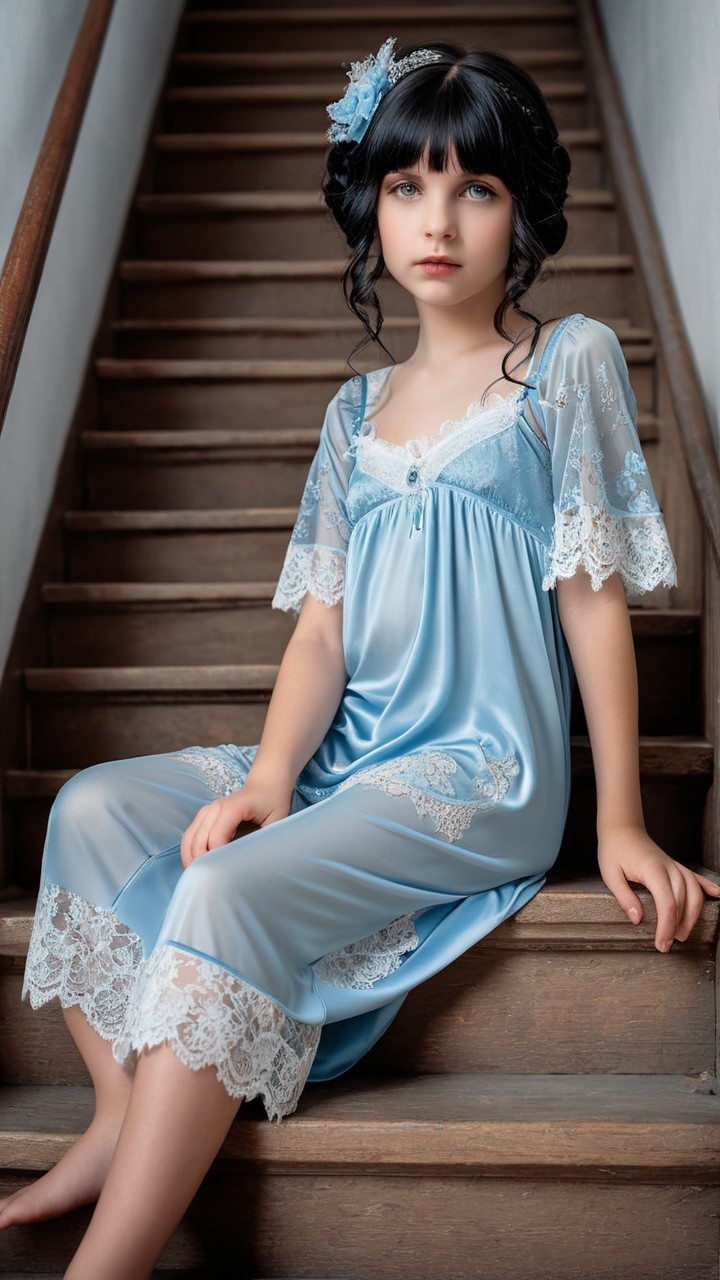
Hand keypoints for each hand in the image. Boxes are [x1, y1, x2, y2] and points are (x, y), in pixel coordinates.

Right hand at [180, 777, 293, 867]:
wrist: (266, 785)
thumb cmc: (273, 804)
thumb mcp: (275, 823)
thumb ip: (261, 840)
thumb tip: (250, 863)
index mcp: (233, 808)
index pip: (216, 838)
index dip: (218, 858)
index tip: (226, 873)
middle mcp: (215, 808)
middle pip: (199, 840)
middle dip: (202, 862)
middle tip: (211, 882)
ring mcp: (207, 810)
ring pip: (189, 838)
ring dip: (191, 858)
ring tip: (200, 876)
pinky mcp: (204, 815)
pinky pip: (190, 835)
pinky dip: (189, 851)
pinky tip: (196, 864)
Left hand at [597, 825, 719, 952]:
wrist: (622, 828)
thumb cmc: (614, 850)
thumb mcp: (610, 874)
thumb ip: (624, 897)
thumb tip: (637, 920)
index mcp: (653, 871)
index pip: (668, 904)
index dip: (667, 927)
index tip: (662, 944)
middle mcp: (669, 868)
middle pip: (683, 901)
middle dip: (678, 926)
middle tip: (668, 945)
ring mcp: (675, 866)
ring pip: (694, 891)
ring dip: (693, 914)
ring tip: (683, 933)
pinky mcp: (676, 865)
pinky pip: (696, 877)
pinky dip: (708, 886)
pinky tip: (718, 894)